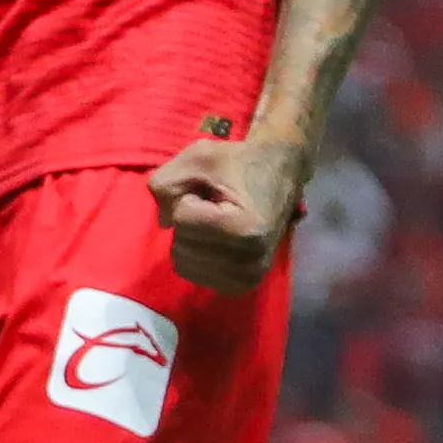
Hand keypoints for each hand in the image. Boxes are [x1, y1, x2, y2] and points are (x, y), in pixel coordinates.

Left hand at [149, 136, 309, 295]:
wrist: (280, 172)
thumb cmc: (239, 163)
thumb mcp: (198, 156)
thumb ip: (166, 182)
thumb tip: (163, 222)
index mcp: (246, 228)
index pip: (182, 219)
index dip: (189, 198)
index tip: (216, 191)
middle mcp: (251, 260)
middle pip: (180, 244)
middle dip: (189, 220)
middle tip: (216, 206)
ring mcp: (248, 278)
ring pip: (182, 262)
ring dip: (192, 238)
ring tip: (217, 221)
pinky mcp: (241, 286)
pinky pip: (191, 273)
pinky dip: (196, 254)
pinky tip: (217, 238)